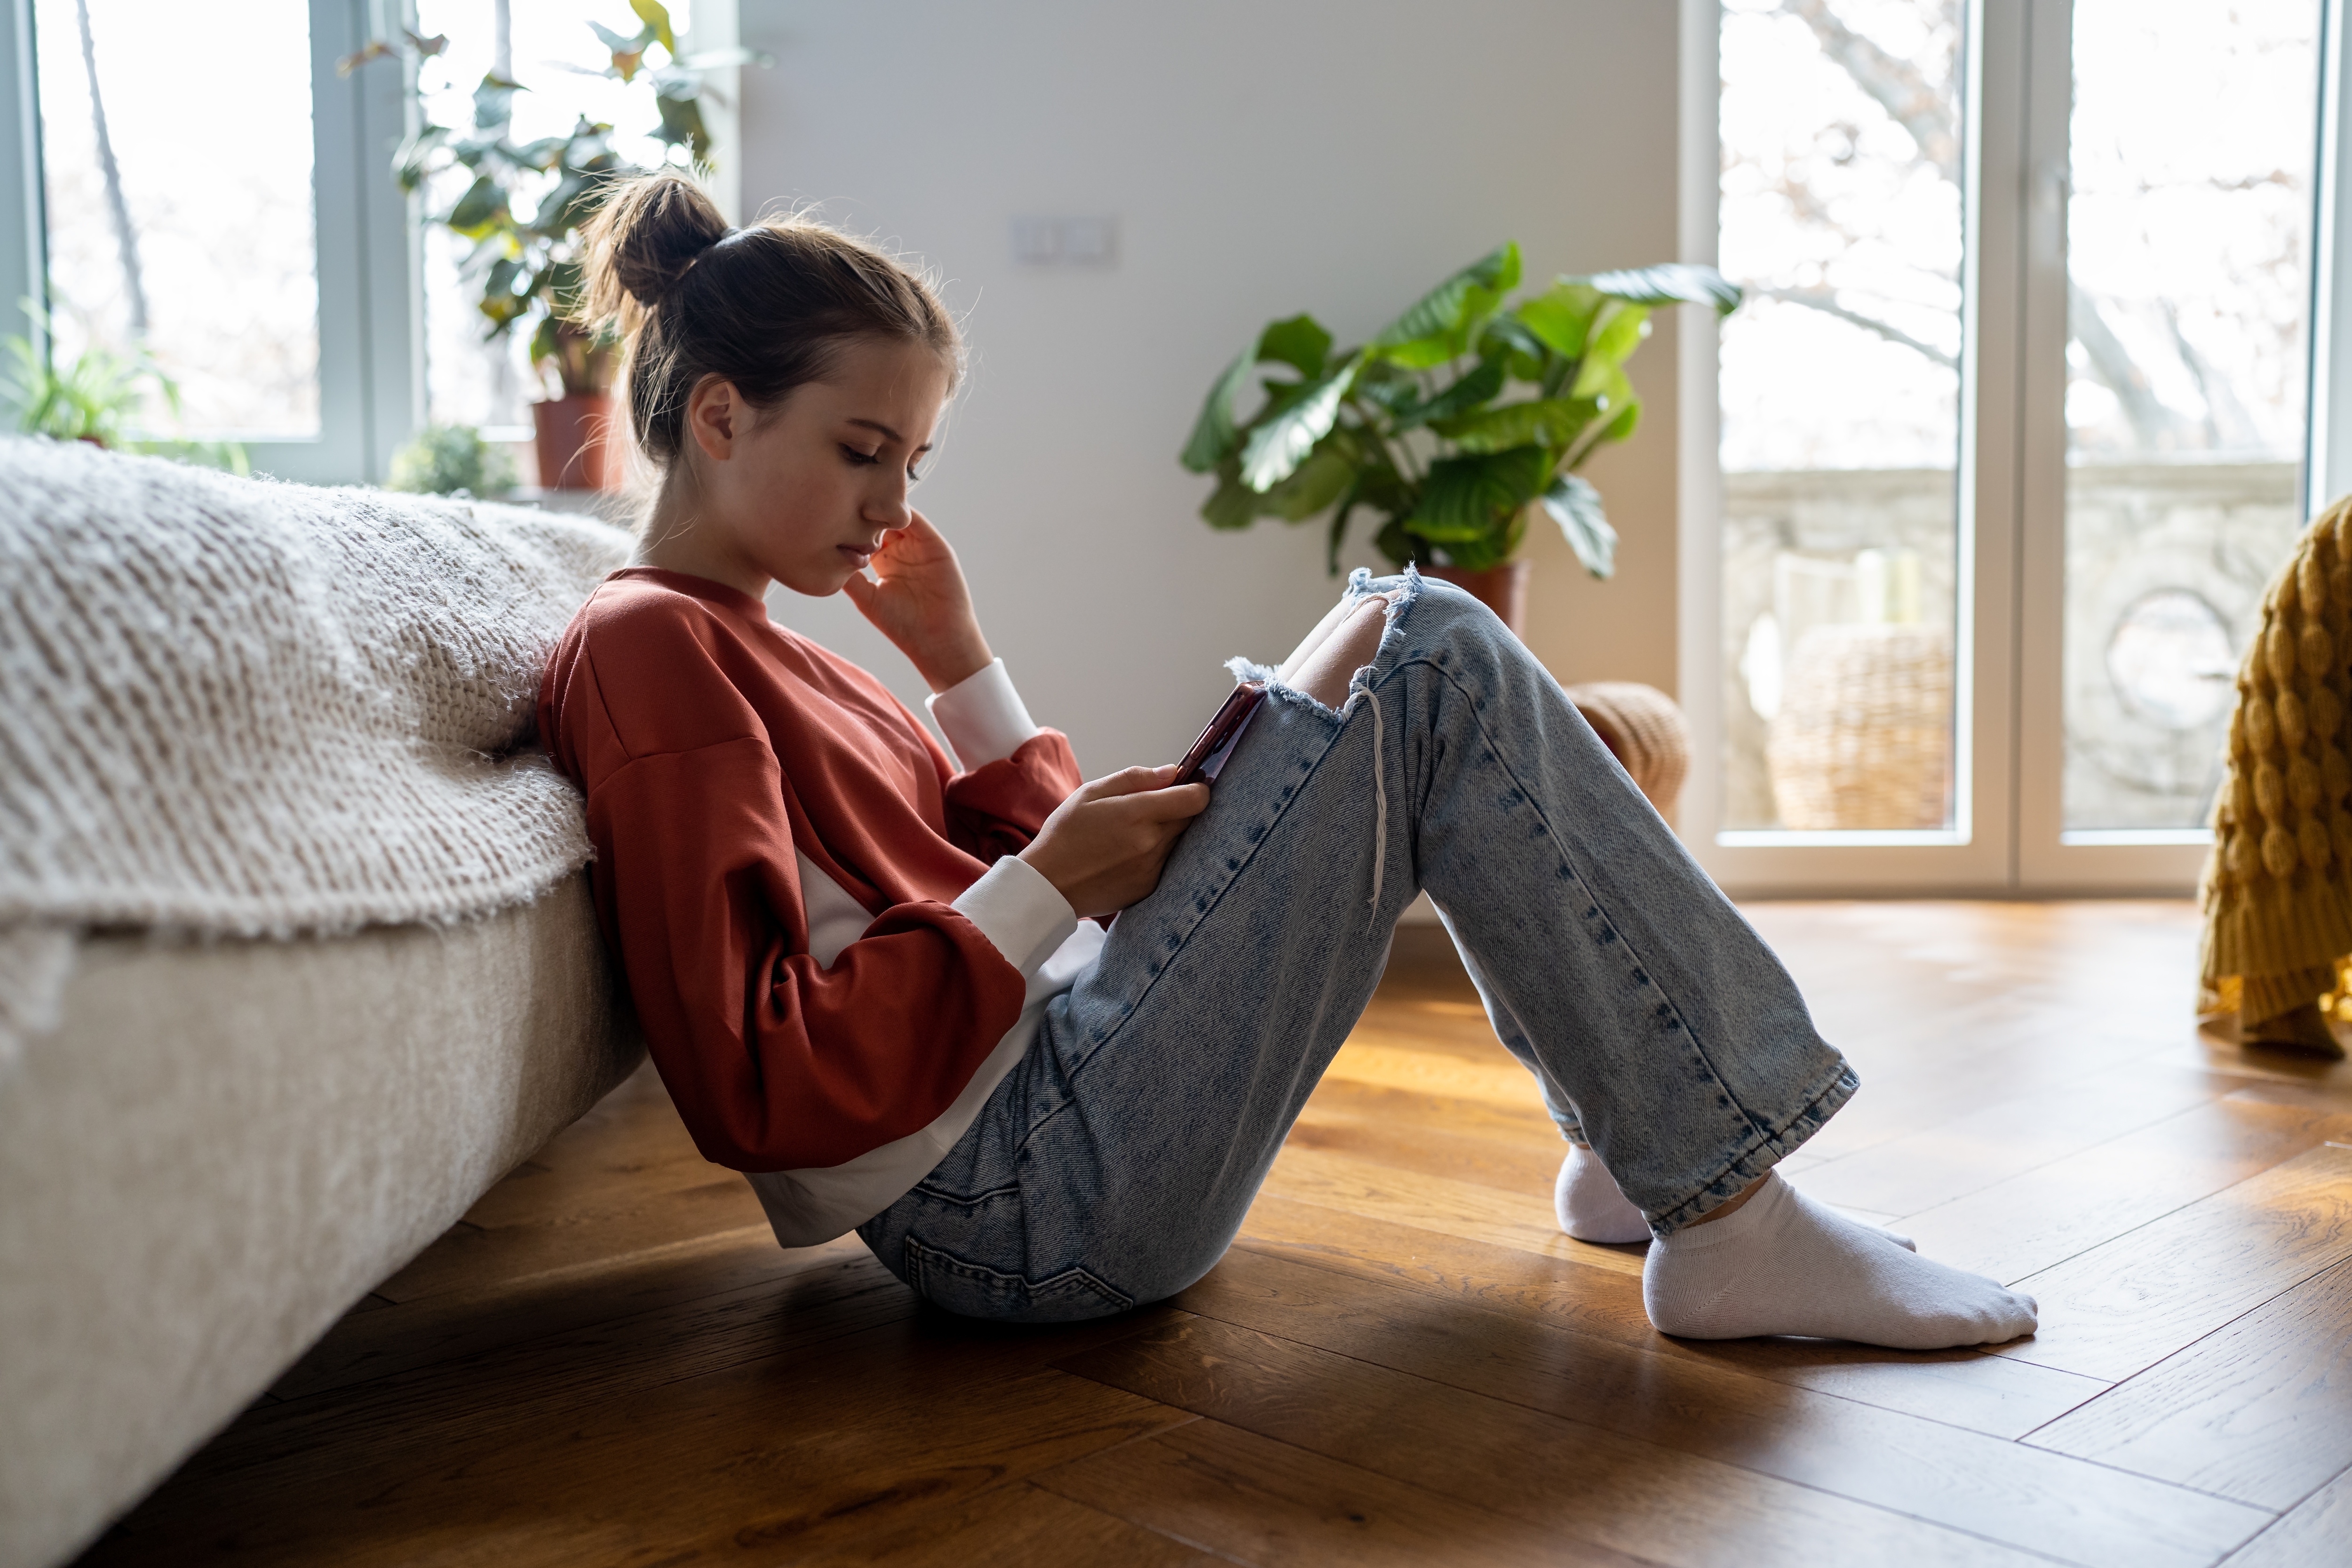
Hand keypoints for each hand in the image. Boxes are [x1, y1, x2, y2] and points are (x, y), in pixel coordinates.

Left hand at [840, 510, 993, 691]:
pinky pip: (918, 523)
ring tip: (862, 500)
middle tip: (845, 502)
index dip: (850, 524)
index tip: (832, 516)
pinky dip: (904, 513)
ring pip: (898, 517)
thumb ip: (849, 578)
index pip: (864, 533)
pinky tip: (885, 509)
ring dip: (882, 507)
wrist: (937, 640)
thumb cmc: (902, 625)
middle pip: (880, 520)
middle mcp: (900, 551)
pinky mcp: (935, 546)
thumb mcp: (867, 599)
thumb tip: (823, 557)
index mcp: (883, 562)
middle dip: (864, 510)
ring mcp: (919, 546)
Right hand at [1020, 766, 1211, 917]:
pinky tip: (1128, 854)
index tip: (1188, 785)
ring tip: (1133, 833)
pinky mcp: (1149, 887)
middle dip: (1179, 809)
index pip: (1195, 799)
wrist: (1049, 885)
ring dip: (1167, 833)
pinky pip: (1167, 863)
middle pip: (1191, 819)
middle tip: (1153, 808)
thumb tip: (1172, 771)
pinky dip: (1156, 855)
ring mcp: (1152, 868)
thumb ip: (1134, 778)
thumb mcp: (1091, 794)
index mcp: (1138, 813)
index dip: (1197, 788)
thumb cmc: (1064, 834)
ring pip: (1179, 841)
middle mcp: (1151, 842)